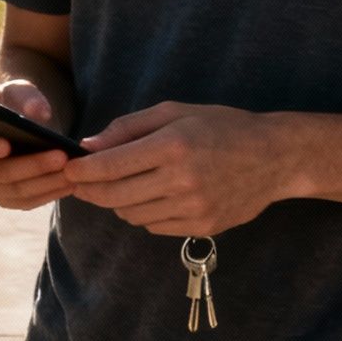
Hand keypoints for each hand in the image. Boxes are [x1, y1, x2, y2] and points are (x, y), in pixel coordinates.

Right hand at [0, 80, 73, 211]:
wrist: (22, 123)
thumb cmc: (13, 104)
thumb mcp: (18, 91)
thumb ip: (27, 96)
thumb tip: (40, 113)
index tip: (5, 144)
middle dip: (30, 166)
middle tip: (60, 156)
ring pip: (14, 192)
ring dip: (45, 182)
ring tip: (71, 170)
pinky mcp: (8, 199)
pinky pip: (27, 203)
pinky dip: (49, 193)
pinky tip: (70, 183)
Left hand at [63, 102, 291, 236]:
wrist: (275, 157)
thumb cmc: (220, 126)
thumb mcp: (173, 113)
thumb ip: (127, 128)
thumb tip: (88, 146)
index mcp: (172, 146)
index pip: (110, 166)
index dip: (81, 171)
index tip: (67, 169)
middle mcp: (182, 181)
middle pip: (115, 195)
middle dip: (90, 190)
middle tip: (79, 183)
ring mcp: (194, 208)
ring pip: (132, 214)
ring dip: (117, 202)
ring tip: (119, 186)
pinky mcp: (203, 227)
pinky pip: (154, 226)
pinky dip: (143, 213)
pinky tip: (149, 196)